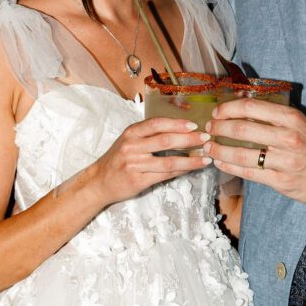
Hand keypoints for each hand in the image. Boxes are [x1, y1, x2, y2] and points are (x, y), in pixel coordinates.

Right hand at [89, 117, 210, 207]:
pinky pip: (164, 175)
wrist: (99, 182)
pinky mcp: (138, 180)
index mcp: (131, 132)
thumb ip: (149, 135)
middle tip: (206, 139)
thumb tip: (179, 130)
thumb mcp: (129, 140)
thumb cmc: (118, 159)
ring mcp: (135, 164)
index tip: (194, 125)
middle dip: (189, 139)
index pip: (157, 124)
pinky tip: (192, 168)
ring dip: (190, 160)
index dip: (176, 123)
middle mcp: (132, 146)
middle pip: (165, 141)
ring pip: (168, 161)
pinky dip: (181, 171)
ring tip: (206, 158)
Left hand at [204, 99, 305, 204]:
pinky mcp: (281, 181)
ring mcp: (284, 161)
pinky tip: (220, 162)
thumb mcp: (300, 123)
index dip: (228, 109)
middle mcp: (287, 138)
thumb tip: (240, 106)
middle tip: (209, 129)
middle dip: (219, 128)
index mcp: (291, 118)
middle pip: (242, 130)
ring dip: (220, 150)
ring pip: (242, 154)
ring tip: (209, 147)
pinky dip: (230, 167)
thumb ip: (274, 115)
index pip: (251, 108)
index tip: (217, 112)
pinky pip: (249, 173)